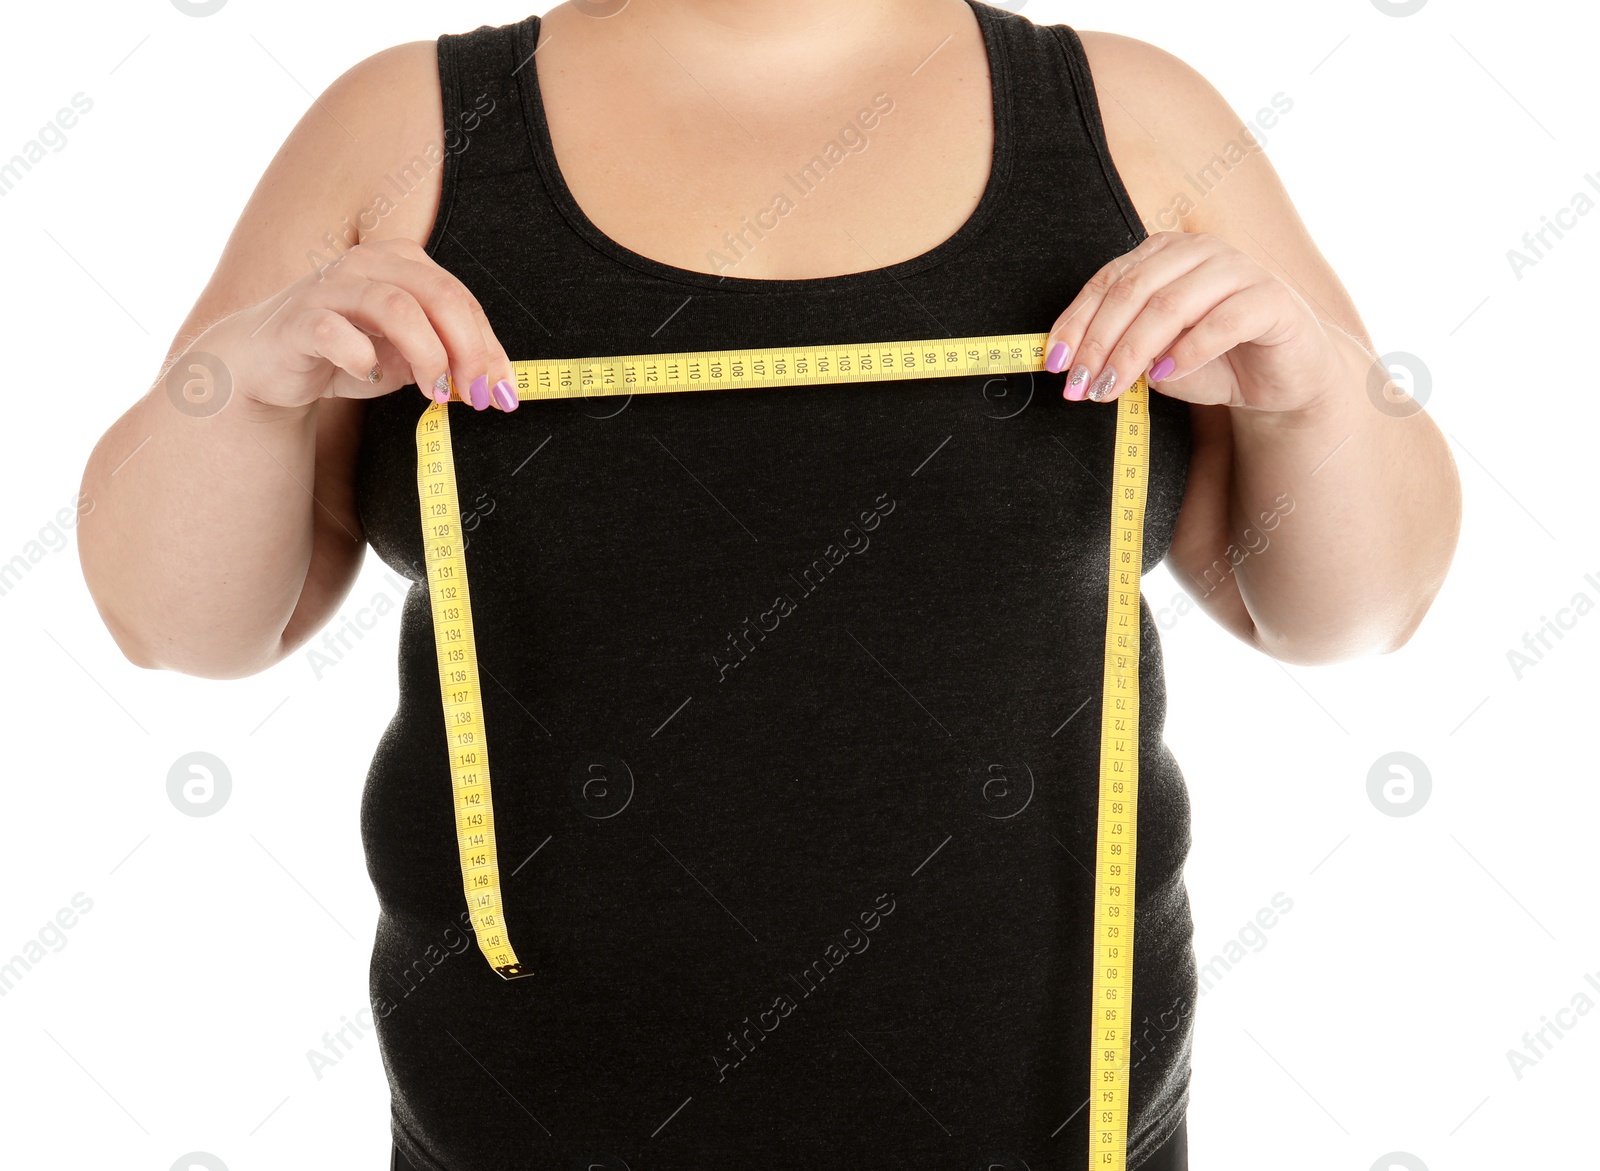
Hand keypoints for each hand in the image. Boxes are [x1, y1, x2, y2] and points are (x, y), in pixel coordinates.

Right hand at [221, 236, 519, 415]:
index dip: (490, 348)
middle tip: (477, 395)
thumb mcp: (408, 356)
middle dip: (469, 351)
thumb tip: (496, 383)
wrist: (268, 363)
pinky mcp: (299, 318)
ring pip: (397, 308)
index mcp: (402, 263)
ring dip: (428, 356)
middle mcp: (369, 264)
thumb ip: (449, 359)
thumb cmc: (344, 352)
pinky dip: (362, 358)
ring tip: (435, 392)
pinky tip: (371, 376)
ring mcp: (331, 287)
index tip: (504, 392)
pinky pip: (336, 332)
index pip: (462, 300)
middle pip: (440, 297)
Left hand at [1042, 230, 1345, 413]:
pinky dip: (1187, 352)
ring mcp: (1239, 269)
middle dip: (1099, 342)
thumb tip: (1074, 363)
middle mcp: (1199, 251)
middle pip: (1133, 291)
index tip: (1055, 363)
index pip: (1107, 282)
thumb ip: (1119, 350)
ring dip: (1133, 351)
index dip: (1076, 324)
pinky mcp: (1272, 299)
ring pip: (1171, 305)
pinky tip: (1165, 377)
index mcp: (1164, 254)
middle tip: (1081, 385)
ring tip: (1112, 387)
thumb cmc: (1213, 362)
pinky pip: (1222, 322)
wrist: (1281, 380)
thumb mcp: (1154, 359)